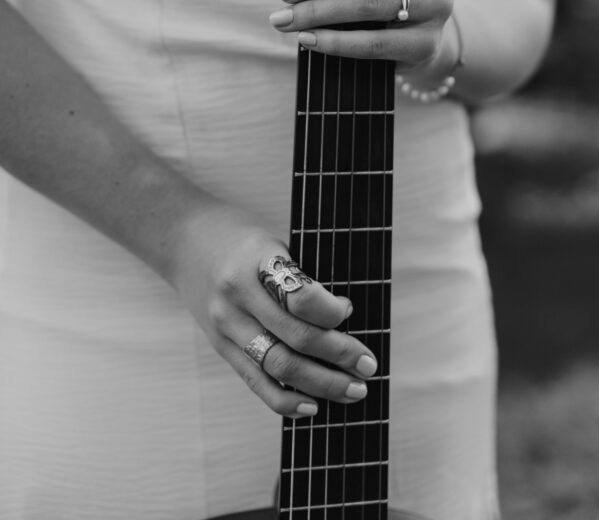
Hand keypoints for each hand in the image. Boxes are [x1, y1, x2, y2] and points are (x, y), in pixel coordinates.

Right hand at [170, 199, 376, 417]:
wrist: (183, 241)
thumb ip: (298, 277)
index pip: (299, 295)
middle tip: (369, 365)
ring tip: (354, 389)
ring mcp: (226, 326)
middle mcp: (238, 297)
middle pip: (295, 336)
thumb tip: (343, 317)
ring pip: (278, 366)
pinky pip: (255, 381)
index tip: (349, 310)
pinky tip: (313, 406)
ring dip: (322, 383)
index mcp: (256, 260)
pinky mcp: (220, 347)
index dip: (331, 310)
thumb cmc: (238, 238)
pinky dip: (285, 400)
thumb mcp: (270, 242)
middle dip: (339, 355)